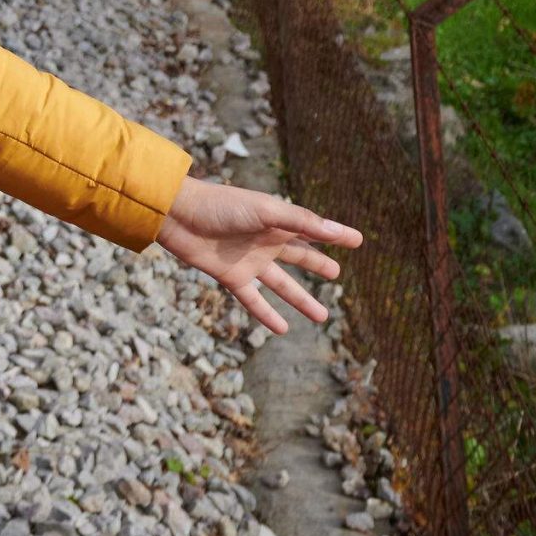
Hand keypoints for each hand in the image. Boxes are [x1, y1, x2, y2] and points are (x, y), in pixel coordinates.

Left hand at [154, 175, 360, 334]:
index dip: (335, 235)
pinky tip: (282, 330)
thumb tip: (337, 231)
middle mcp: (265, 241)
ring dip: (301, 299)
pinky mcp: (230, 277)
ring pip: (282, 284)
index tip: (358, 240)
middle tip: (337, 274)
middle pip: (299, 257)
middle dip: (318, 264)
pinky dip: (267, 315)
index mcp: (277, 221)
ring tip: (323, 316)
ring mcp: (249, 261)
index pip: (312, 230)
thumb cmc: (221, 205)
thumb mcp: (265, 211)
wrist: (177, 214)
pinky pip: (253, 300)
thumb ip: (300, 222)